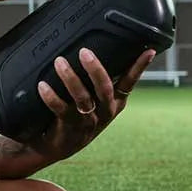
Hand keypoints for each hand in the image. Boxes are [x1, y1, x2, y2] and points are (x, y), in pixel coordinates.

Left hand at [29, 47, 155, 163]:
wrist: (60, 145)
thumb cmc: (79, 113)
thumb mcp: (94, 98)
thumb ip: (96, 79)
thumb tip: (92, 45)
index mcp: (115, 102)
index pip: (130, 82)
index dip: (139, 67)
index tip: (148, 50)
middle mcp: (105, 111)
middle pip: (105, 89)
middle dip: (95, 69)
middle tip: (84, 52)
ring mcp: (89, 121)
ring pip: (83, 98)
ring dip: (71, 78)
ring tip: (59, 62)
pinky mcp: (71, 127)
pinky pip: (61, 110)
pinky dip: (51, 97)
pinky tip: (42, 85)